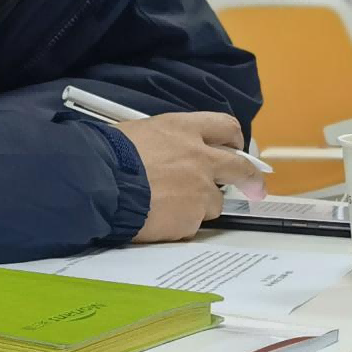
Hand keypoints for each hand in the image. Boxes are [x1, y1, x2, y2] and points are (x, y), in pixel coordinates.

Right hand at [117, 112, 265, 242]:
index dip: (234, 140)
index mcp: (184, 130)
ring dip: (199, 205)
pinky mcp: (190, 219)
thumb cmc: (105, 154)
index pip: (225, 126)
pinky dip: (177, 224)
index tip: (237, 149)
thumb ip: (163, 143)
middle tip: (255, 188)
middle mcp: (199, 158)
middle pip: (239, 168)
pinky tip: (156, 219)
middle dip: (251, 180)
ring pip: (214, 202)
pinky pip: (190, 224)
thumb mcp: (137, 132)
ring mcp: (199, 190)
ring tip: (168, 206)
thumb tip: (165, 153)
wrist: (96, 183)